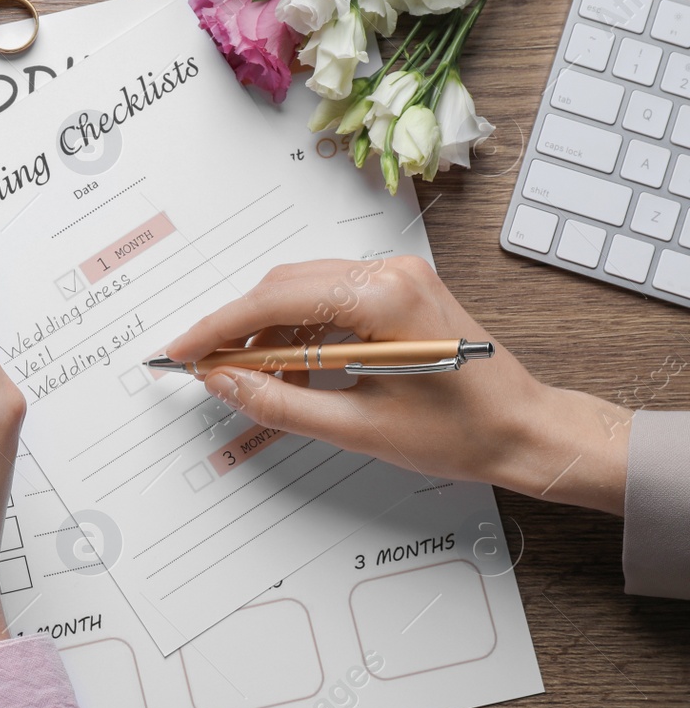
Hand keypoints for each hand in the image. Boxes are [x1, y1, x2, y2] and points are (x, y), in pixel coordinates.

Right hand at [163, 256, 629, 513]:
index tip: (181, 352)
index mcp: (383, 297)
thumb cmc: (462, 434)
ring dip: (266, 332)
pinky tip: (288, 369)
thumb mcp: (358, 429)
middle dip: (236, 329)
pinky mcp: (399, 289)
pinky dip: (298, 332)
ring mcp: (397, 276)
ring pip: (301, 291)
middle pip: (282, 287)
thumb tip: (224, 383)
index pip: (274, 302)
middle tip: (205, 370)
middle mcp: (390, 272)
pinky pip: (328, 299)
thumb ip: (279, 403)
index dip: (217, 329)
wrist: (526, 432)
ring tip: (248, 380)